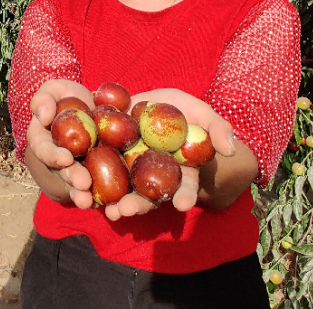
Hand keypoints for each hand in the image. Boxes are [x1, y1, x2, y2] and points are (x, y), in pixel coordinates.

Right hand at [26, 79, 95, 208]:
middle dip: (72, 178)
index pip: (44, 150)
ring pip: (78, 185)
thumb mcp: (54, 89)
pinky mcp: (99, 173)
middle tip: (83, 183)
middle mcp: (59, 160)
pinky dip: (106, 196)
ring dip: (82, 194)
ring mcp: (78, 168)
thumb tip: (43, 117)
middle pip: (63, 172)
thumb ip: (43, 99)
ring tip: (89, 201)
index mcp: (44, 141)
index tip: (65, 158)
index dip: (53, 156)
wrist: (93, 106)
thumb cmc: (67, 96)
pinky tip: (112, 202)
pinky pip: (102, 186)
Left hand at [104, 89, 236, 218]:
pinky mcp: (108, 156)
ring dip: (113, 200)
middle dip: (138, 205)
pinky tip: (83, 189)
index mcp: (177, 169)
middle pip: (147, 194)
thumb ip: (216, 128)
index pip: (183, 185)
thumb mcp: (201, 113)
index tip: (182, 205)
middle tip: (127, 211)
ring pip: (122, 189)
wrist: (149, 101)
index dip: (184, 194)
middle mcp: (153, 175)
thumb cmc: (182, 110)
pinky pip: (99, 171)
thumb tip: (230, 148)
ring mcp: (130, 168)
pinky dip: (91, 181)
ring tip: (106, 209)